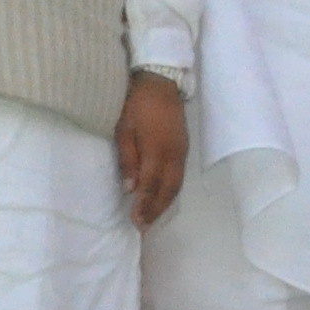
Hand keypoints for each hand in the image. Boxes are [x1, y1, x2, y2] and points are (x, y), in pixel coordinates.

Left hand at [115, 71, 188, 226]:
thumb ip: (128, 159)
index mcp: (157, 150)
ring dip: (165, 203)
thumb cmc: (137, 105)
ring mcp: (182, 151)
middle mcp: (174, 155)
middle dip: (156, 210)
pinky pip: (180, 176)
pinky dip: (172, 191)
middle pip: (168, 190)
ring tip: (153, 217)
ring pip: (176, 185)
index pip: (151, 185)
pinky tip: (163, 197)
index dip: (144, 205)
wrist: (161, 82)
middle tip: (144, 226)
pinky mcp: (184, 147)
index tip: (136, 222)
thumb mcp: (124, 129)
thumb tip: (130, 188)